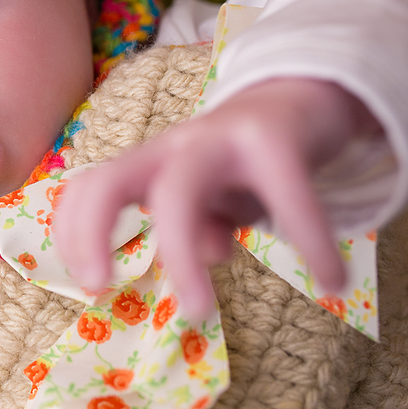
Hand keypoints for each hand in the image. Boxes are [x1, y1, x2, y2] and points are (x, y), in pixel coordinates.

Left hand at [54, 77, 380, 315]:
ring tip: (201, 312)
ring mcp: (220, 137)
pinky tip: (335, 280)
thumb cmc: (245, 166)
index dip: (72, 229)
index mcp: (151, 164)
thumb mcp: (215, 203)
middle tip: (103, 288)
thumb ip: (201, 227)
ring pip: (178, 191)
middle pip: (112, 181)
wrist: (304, 95)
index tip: (85, 280)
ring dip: (180, 254)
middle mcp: (174, 146)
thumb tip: (205, 251)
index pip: (89, 187)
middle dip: (96, 233)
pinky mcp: (274, 137)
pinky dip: (310, 241)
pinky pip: (285, 194)